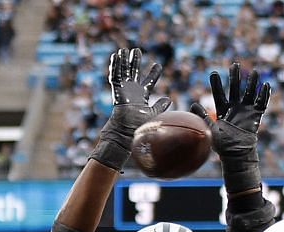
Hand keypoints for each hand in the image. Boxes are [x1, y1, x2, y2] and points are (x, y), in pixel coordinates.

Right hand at [94, 46, 168, 168]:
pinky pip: (115, 76)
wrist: (127, 130)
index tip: (158, 65)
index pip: (149, 82)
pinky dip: (115, 66)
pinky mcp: (117, 90)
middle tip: (137, 51)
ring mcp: (124, 90)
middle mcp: (132, 91)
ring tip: (124, 50)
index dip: (153, 73)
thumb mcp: (153, 113)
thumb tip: (168, 99)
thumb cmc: (139, 125)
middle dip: (135, 62)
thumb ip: (160, 106)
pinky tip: (116, 56)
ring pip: (123, 72)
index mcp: (142, 95)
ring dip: (123, 61)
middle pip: (134, 72)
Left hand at [208, 62, 270, 176]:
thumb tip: (192, 105)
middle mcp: (234, 107)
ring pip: (249, 93)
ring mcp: (246, 110)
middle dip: (235, 77)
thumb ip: (203, 117)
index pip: (219, 94)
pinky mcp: (256, 116)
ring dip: (252, 83)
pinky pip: (261, 103)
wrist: (236, 154)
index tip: (213, 73)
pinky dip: (264, 95)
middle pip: (234, 89)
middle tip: (235, 65)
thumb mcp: (210, 130)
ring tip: (254, 72)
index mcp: (223, 110)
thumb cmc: (222, 145)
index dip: (216, 84)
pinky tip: (265, 86)